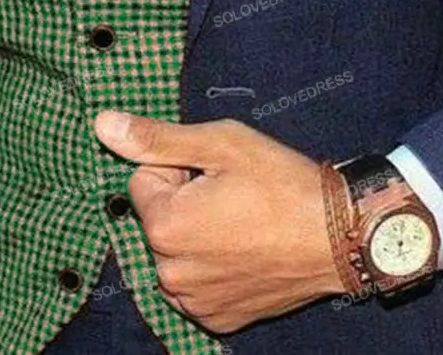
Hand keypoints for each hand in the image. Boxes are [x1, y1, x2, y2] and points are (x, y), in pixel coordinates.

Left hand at [93, 110, 342, 333]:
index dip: (178, 169)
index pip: (143, 179)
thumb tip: (102, 124)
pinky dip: (216, 267)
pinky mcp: (219, 319)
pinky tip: (249, 251)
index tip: (215, 172)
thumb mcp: (221, 143)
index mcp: (165, 225)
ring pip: (177, 252)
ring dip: (199, 236)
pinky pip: (198, 283)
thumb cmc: (282, 182)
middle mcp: (170, 273)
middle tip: (233, 195)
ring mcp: (195, 302)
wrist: (340, 236)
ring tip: (245, 222)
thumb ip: (156, 138)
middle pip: (159, 219)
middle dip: (186, 203)